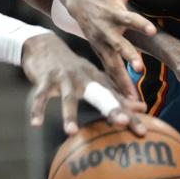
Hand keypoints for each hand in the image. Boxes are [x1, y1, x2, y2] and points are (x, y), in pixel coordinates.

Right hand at [23, 33, 146, 135]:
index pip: (117, 99)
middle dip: (111, 108)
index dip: (130, 114)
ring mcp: (64, 78)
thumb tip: (143, 107)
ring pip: (68, 97)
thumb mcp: (95, 78)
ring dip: (69, 114)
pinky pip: (41, 96)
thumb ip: (116, 93)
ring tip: (71, 132)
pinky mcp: (46, 79)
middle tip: (122, 122)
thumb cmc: (74, 70)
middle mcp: (84, 78)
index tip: (143, 131)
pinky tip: (36, 124)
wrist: (45, 46)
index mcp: (98, 80)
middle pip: (100, 95)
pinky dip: (37, 109)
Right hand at [70, 0, 155, 99]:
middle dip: (128, 56)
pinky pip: (107, 72)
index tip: (151, 31)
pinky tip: (125, 105)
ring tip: (132, 98)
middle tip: (140, 67)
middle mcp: (106, 30)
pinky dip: (115, 87)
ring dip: (121, 80)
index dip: (140, 23)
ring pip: (111, 64)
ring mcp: (100, 43)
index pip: (129, 18)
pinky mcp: (99, 53)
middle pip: (119, 45)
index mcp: (113, 11)